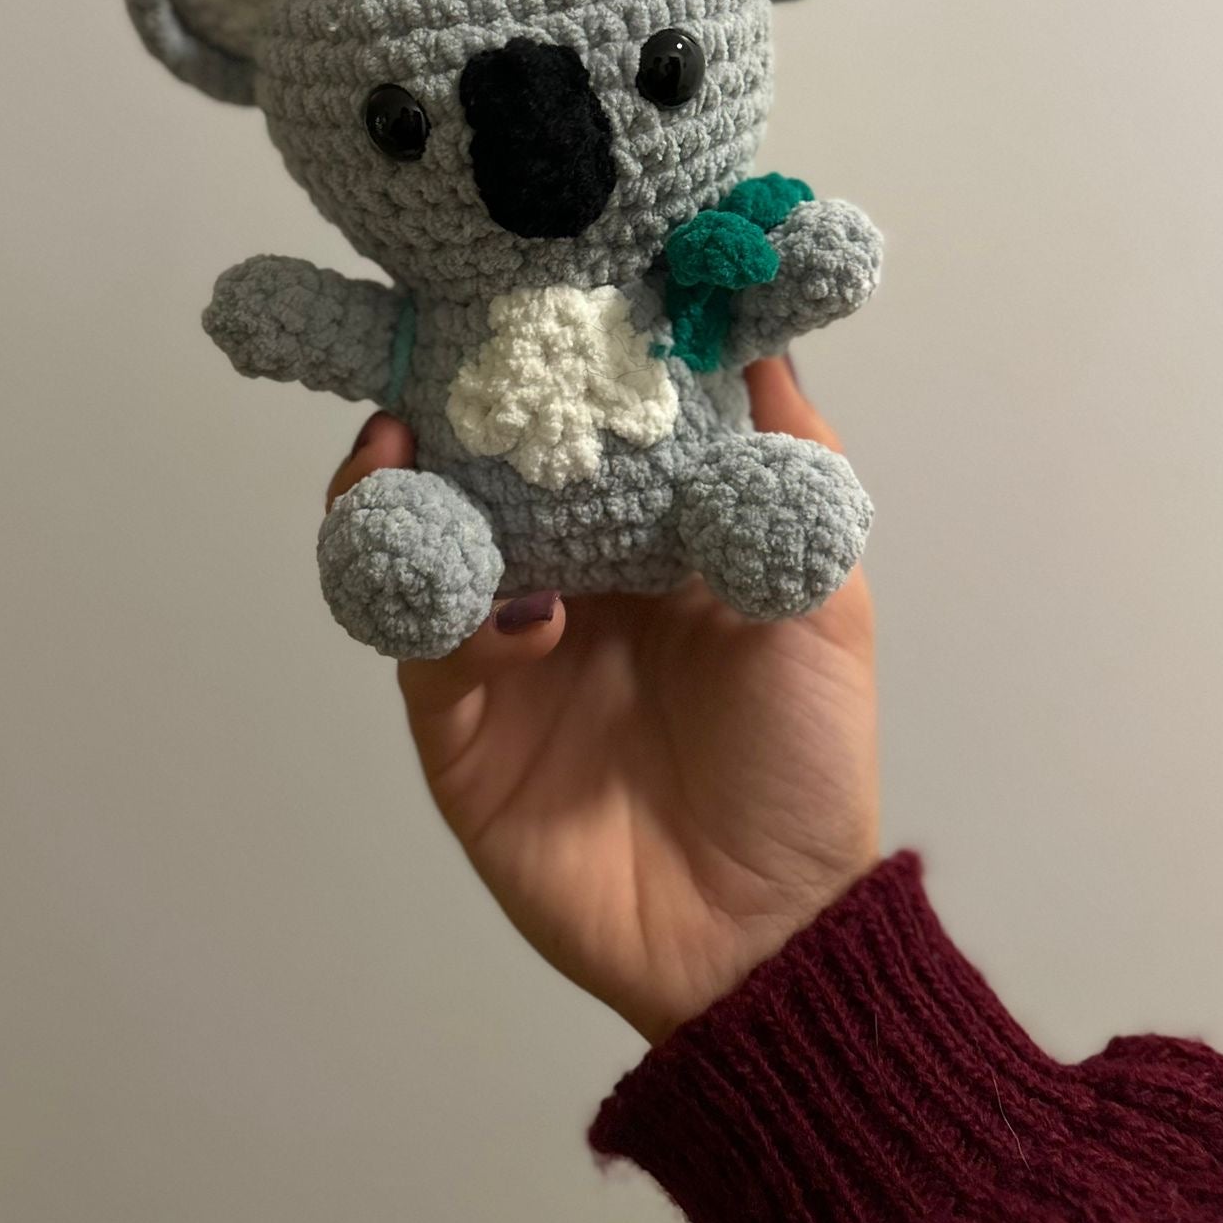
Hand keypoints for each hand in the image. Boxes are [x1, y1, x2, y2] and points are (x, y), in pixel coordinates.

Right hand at [326, 358, 878, 1043]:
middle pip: (475, 468)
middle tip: (423, 351)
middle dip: (438, 404)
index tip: (525, 286)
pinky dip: (444, 609)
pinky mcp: (458, 727)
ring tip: (399, 443)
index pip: (575, 427)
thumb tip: (764, 333)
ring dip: (398, 487)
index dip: (545, 361)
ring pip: (420, 542)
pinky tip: (515, 608)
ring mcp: (500, 649)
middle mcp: (560, 574)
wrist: (762, 936)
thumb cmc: (806, 760)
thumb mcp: (824, 599)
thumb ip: (792, 469)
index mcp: (640, 535)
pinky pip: (421, 647)